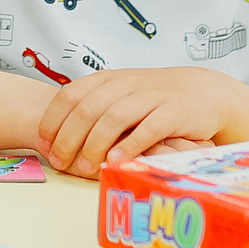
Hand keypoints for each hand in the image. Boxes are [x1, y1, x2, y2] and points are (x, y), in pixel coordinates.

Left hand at [35, 67, 248, 176]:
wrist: (205, 91)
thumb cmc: (156, 99)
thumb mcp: (122, 94)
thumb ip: (94, 108)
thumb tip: (57, 135)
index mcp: (109, 80)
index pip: (70, 94)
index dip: (53, 119)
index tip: (44, 143)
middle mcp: (126, 85)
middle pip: (87, 109)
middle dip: (69, 138)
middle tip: (60, 162)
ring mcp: (150, 97)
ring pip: (114, 118)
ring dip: (94, 144)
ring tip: (84, 167)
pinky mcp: (173, 113)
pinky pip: (147, 129)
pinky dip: (129, 145)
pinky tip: (116, 161)